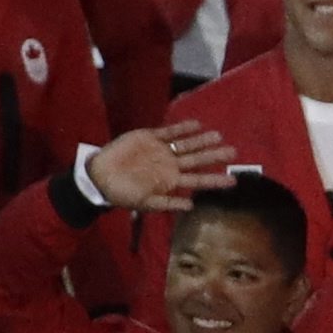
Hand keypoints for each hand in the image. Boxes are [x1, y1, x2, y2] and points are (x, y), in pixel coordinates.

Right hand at [85, 122, 236, 213]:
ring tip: (218, 136)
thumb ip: (167, 203)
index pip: (198, 181)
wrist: (99, 176)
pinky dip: (182, 129)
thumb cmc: (121, 193)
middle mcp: (170, 165)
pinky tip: (196, 125)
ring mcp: (161, 151)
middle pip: (197, 160)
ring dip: (202, 140)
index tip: (233, 181)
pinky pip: (169, 132)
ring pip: (187, 144)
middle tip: (234, 152)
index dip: (215, 180)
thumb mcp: (144, 203)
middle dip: (214, 156)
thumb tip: (190, 207)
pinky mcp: (150, 138)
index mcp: (170, 181)